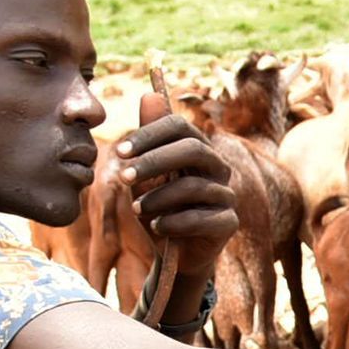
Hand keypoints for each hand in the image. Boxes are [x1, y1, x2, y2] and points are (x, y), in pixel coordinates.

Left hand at [114, 115, 237, 279]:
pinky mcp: (228, 223)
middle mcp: (218, 167)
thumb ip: (148, 139)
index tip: (120, 151)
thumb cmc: (161, 208)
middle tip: (124, 177)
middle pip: (193, 149)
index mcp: (198, 149)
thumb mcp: (147, 175)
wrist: (176, 254)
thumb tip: (149, 94)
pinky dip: (173, 222)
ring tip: (136, 210)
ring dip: (158, 198)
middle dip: (154, 161)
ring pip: (193, 186)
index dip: (150, 134)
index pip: (180, 126)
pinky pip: (201, 218)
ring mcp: (226, 195)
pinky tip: (156, 226)